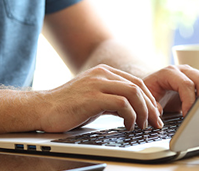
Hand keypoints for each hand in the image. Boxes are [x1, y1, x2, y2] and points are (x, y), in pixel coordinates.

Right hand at [39, 64, 162, 131]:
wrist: (43, 109)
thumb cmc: (68, 106)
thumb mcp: (95, 99)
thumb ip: (113, 100)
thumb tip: (133, 110)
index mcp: (104, 72)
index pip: (136, 82)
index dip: (149, 99)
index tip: (154, 113)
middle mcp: (102, 74)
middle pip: (138, 87)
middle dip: (150, 106)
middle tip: (155, 122)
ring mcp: (97, 83)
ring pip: (133, 93)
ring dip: (143, 111)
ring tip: (143, 125)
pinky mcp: (92, 97)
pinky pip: (122, 104)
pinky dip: (130, 116)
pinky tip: (128, 126)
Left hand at [143, 65, 198, 115]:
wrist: (152, 86)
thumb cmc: (149, 92)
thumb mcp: (146, 98)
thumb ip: (151, 105)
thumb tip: (159, 111)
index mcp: (169, 73)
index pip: (186, 84)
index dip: (189, 101)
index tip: (187, 115)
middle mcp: (183, 70)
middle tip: (198, 114)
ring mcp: (192, 73)